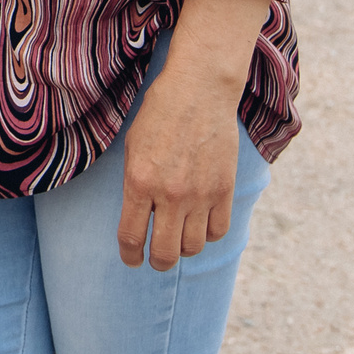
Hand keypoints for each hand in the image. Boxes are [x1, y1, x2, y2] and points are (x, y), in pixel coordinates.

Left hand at [117, 65, 245, 271]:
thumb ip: (134, 185)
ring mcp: (200, 194)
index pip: (131, 237)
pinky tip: (200, 224)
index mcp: (138, 182)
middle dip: (157, 262)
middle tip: (155, 258)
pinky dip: (208, 234)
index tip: (131, 259)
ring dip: (183, 248)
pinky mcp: (224, 190)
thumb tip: (137, 218)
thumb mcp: (132, 147)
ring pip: (193, 247)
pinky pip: (218, 231)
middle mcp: (169, 194)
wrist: (198, 91)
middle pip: (164, 253)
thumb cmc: (158, 115)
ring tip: (178, 238)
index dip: (129, 255)